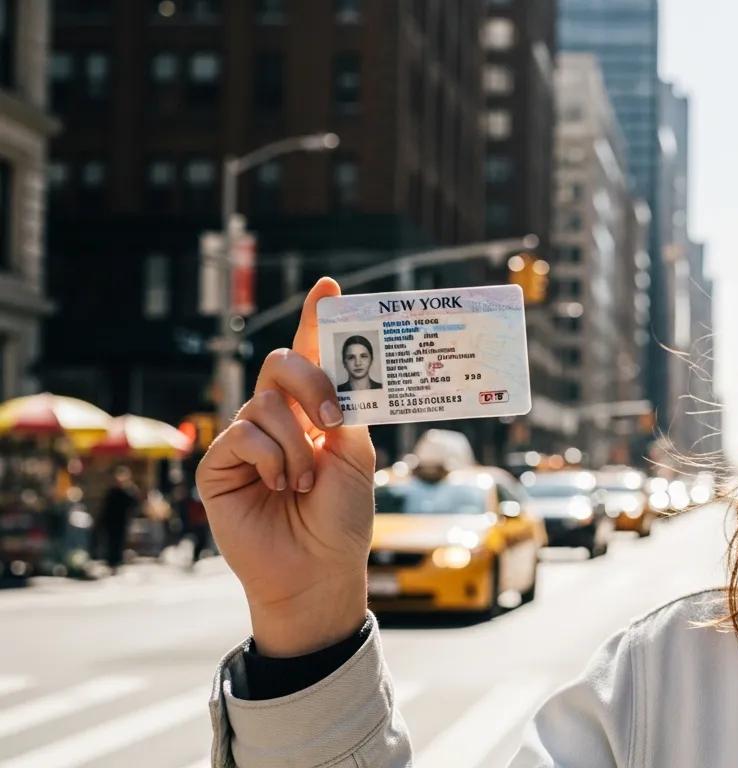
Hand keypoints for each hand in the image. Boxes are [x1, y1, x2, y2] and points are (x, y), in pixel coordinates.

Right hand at [196, 278, 374, 655]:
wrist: (318, 568)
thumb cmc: (341, 518)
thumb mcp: (356, 458)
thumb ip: (345, 412)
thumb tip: (334, 378)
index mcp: (315, 411)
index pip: (314, 355)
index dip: (318, 319)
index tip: (331, 288)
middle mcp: (279, 418)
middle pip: (281, 363)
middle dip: (310, 380)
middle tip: (333, 421)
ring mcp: (247, 439)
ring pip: (264, 404)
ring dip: (296, 444)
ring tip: (304, 482)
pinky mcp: (219, 463)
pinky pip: (242, 434)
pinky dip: (270, 458)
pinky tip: (279, 487)